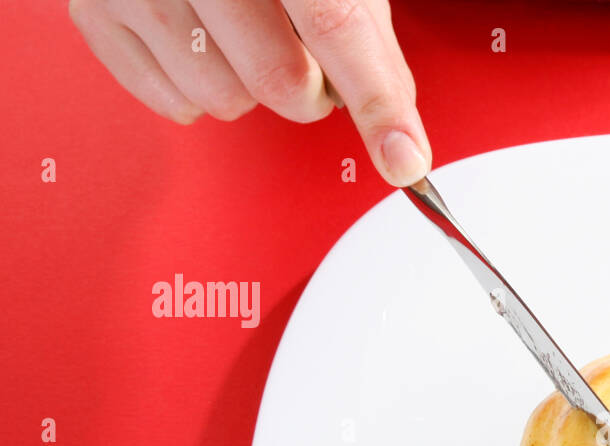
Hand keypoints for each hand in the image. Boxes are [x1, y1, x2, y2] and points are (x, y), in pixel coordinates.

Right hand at [69, 0, 430, 185]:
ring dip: (250, 90)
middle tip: (303, 59)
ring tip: (245, 39)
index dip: (377, 101)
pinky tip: (201, 44)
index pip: (335, 25)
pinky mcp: (95, 10)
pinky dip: (199, 90)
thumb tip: (399, 130)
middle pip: (278, 79)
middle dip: (308, 92)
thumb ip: (367, 40)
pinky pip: (173, 104)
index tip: (404, 157)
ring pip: (224, 101)